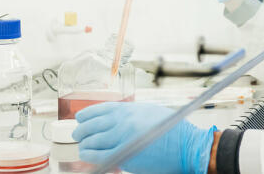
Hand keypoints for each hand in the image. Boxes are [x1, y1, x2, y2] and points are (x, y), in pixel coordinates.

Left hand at [73, 102, 215, 173]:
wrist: (185, 145)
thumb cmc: (172, 130)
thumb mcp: (150, 112)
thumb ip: (131, 114)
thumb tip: (115, 119)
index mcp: (129, 109)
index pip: (99, 109)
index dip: (86, 115)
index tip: (80, 118)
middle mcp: (122, 121)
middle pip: (92, 125)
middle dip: (81, 130)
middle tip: (77, 134)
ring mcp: (122, 138)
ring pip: (92, 140)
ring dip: (83, 143)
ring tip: (81, 145)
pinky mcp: (124, 155)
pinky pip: (98, 154)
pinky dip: (89, 154)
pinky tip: (86, 154)